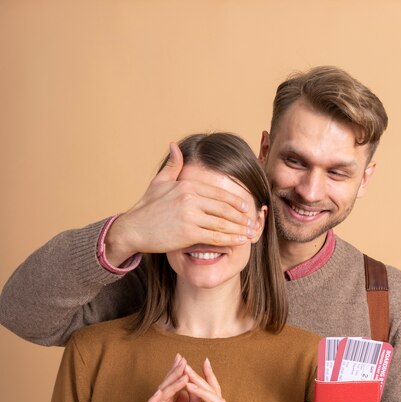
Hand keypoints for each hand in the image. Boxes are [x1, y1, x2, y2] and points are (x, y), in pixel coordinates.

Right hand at [104, 143, 254, 265]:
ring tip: (250, 233)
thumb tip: (175, 146)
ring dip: (239, 229)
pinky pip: (215, 236)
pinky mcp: (188, 232)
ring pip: (222, 222)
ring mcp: (190, 215)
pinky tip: (239, 242)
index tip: (247, 206)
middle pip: (224, 207)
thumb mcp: (159, 182)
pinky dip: (230, 240)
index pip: (219, 192)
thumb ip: (173, 165)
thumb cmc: (146, 208)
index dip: (236, 200)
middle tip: (253, 222)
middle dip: (242, 216)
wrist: (133, 229)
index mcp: (187, 185)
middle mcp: (190, 198)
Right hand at [140, 354, 189, 401]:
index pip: (172, 387)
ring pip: (158, 396)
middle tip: (181, 358)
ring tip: (181, 372)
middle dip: (173, 372)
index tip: (185, 359)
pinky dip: (154, 401)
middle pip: (164, 387)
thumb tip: (187, 392)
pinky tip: (161, 392)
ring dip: (169, 384)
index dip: (177, 373)